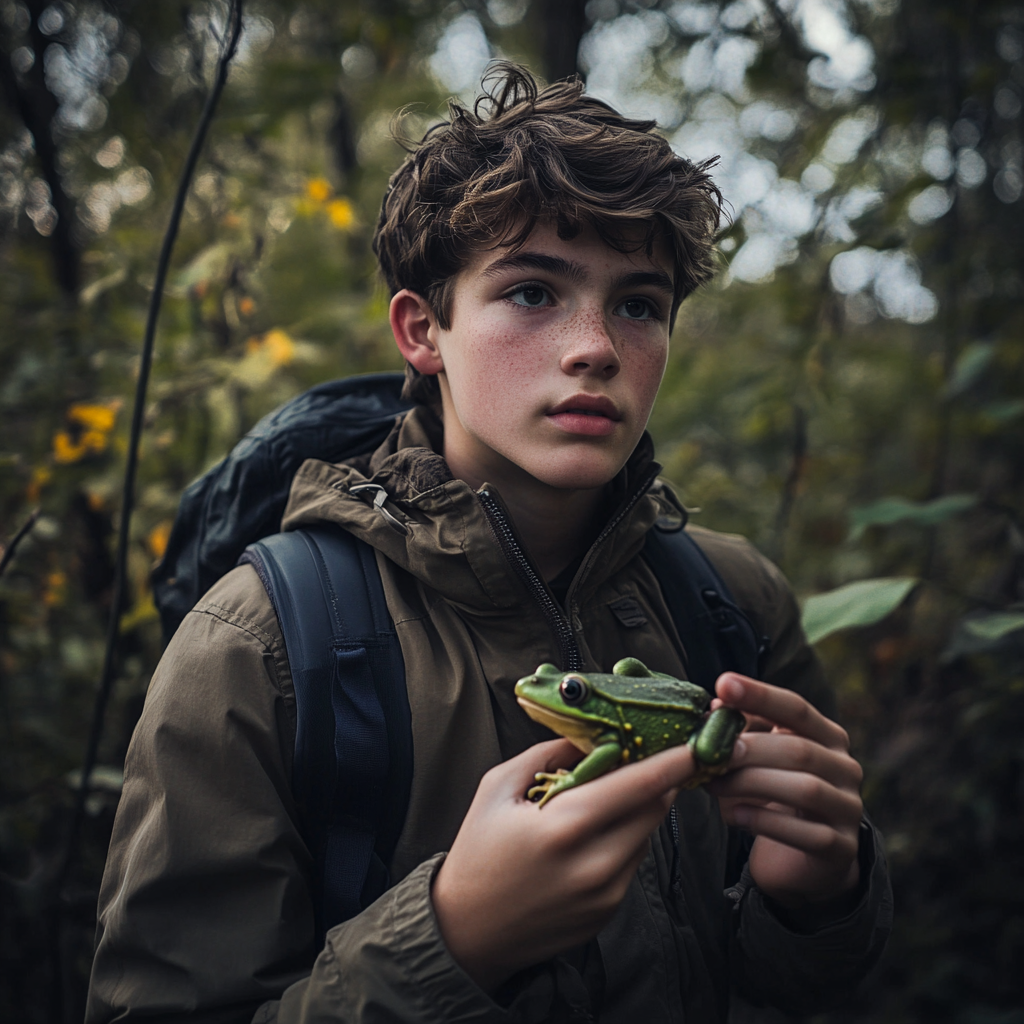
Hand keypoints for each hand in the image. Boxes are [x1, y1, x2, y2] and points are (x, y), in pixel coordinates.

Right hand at [431, 737, 695, 991]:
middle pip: (654, 808)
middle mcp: (595, 864)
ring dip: (639, 808)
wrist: (468, 931)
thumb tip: (591, 735)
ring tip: (606, 794)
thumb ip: (549, 754)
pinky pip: (633, 860)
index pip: (639, 785)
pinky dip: (624, 837)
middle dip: (658, 779)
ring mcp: (607, 894)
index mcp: (565, 827)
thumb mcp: (498, 787)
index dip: (674, 761)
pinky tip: (593, 832)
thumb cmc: (478, 852)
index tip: (698, 741)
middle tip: (644, 755)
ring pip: (647, 834)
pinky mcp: (610, 911)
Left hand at [708, 673, 862, 909]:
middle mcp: (845, 767)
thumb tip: (715, 707)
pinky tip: (734, 816)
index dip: (760, 695)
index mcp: (827, 737)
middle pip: (800, 749)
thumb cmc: (776, 797)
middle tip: (711, 753)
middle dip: (751, 748)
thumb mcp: (760, 760)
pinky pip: (807, 833)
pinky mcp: (841, 848)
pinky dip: (766, 821)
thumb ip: (743, 733)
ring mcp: (847, 808)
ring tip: (713, 785)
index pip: (796, 708)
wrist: (803, 861)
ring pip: (806, 788)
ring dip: (752, 784)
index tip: (724, 684)